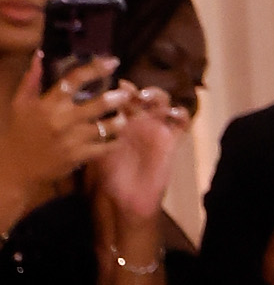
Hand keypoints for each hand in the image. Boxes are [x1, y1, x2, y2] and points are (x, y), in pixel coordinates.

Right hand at [4, 54, 132, 201]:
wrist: (19, 165)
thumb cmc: (20, 130)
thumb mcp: (21, 102)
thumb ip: (32, 78)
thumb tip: (40, 55)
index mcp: (49, 101)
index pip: (75, 79)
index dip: (96, 68)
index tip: (112, 62)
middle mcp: (63, 118)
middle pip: (97, 104)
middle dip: (117, 97)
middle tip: (129, 93)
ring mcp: (73, 139)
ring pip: (104, 127)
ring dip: (119, 121)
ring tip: (125, 117)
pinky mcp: (78, 156)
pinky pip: (103, 148)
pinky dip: (114, 142)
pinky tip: (119, 138)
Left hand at [92, 87, 183, 227]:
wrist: (125, 199)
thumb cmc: (107, 174)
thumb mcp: (95, 143)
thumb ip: (94, 123)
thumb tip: (80, 103)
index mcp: (121, 119)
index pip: (125, 94)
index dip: (124, 87)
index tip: (119, 85)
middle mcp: (139, 121)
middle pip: (144, 94)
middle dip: (141, 90)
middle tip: (135, 95)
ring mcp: (156, 129)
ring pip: (163, 102)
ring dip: (158, 97)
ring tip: (149, 101)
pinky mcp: (170, 141)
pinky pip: (182, 123)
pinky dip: (181, 114)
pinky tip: (174, 114)